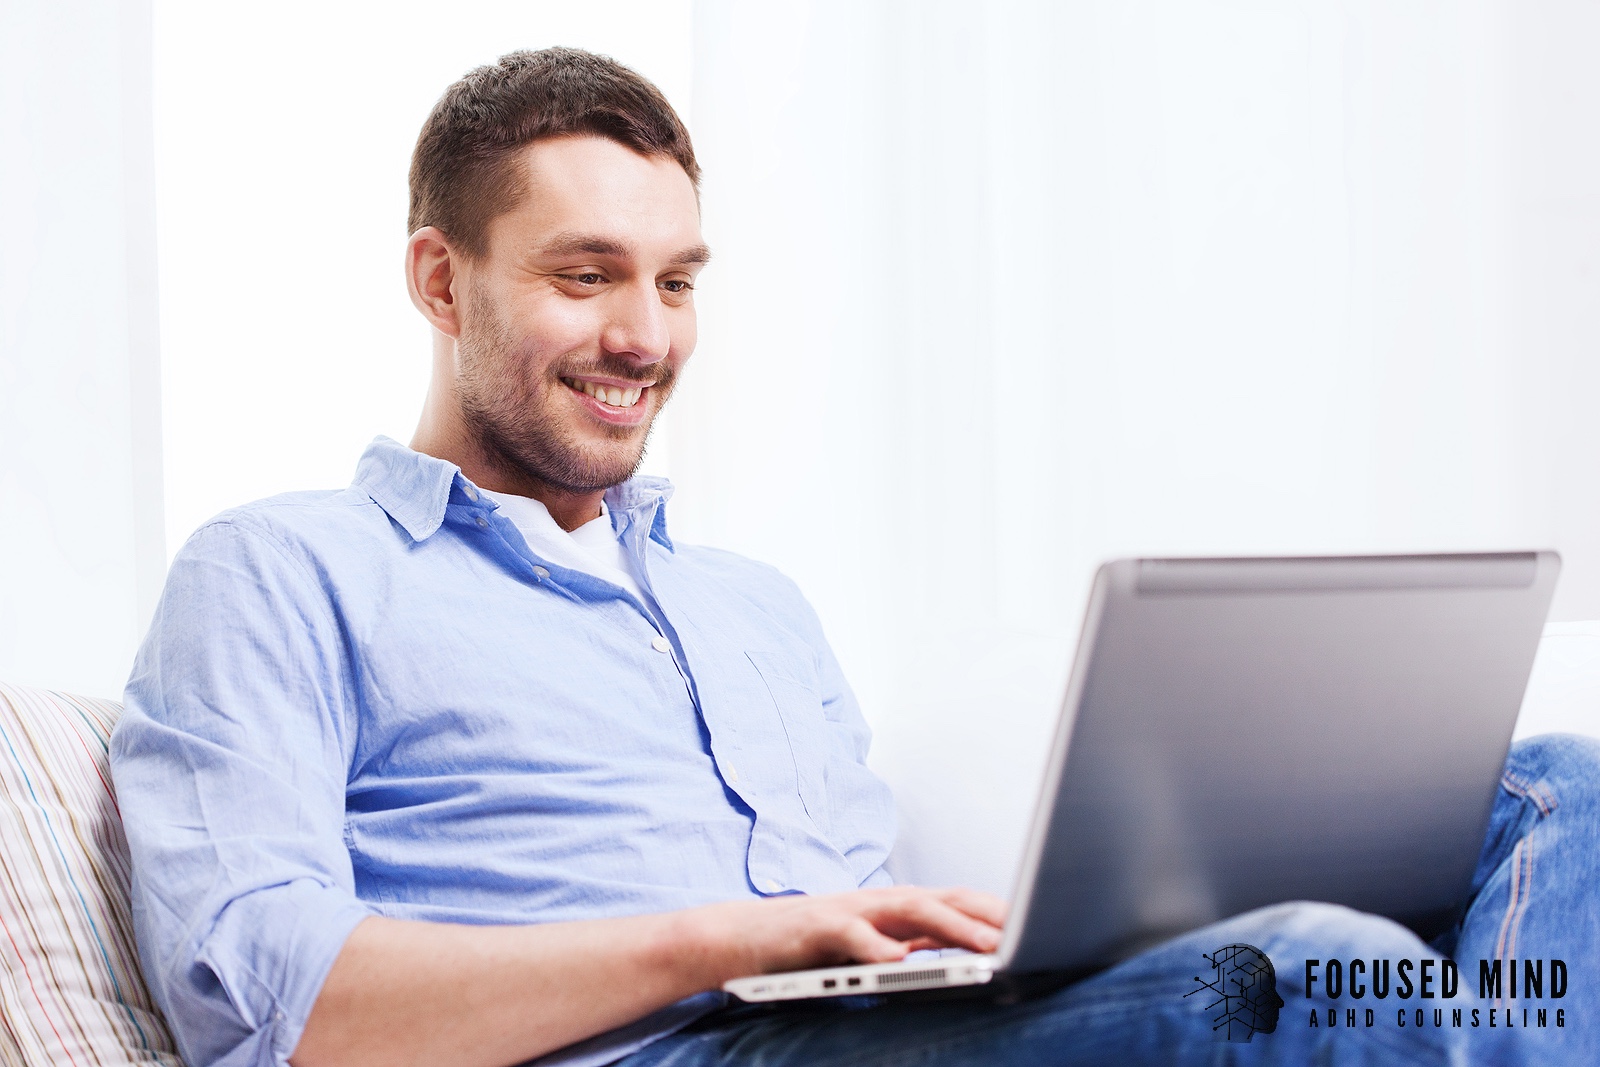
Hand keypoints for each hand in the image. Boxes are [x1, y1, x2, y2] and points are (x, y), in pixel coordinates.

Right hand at [690, 885, 1007, 983]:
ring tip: (984, 946)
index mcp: (897, 909)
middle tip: (1029, 935)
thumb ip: (915, 949)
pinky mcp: (817, 928)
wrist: (744, 938)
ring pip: (907, 909)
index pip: (958, 902)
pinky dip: (876, 947)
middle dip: (988, 915)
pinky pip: (851, 935)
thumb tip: (968, 960)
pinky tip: (898, 962)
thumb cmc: (815, 946)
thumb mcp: (874, 948)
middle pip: (943, 899)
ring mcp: (850, 910)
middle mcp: (880, 902)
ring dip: (950, 925)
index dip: (997, 911)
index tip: (1039, 924)